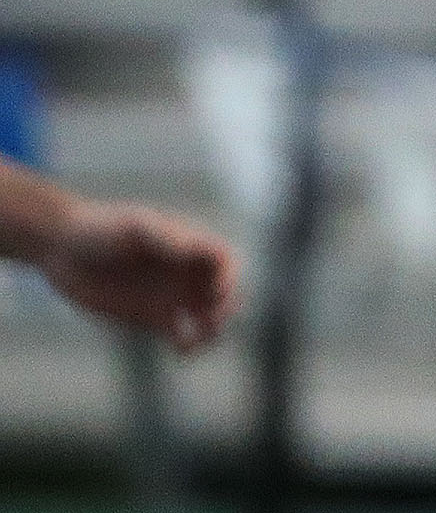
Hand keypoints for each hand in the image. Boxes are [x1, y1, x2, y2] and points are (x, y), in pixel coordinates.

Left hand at [38, 202, 239, 352]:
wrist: (65, 249)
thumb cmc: (102, 228)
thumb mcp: (135, 228)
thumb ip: (166, 238)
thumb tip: (196, 249)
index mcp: (189, 245)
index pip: (224, 260)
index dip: (228, 277)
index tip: (214, 292)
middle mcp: (184, 271)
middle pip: (224, 292)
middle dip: (226, 308)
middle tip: (210, 321)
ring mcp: (170, 295)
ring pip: (207, 316)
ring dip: (212, 330)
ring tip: (196, 341)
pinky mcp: (151, 317)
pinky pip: (181, 334)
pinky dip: (188, 344)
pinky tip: (181, 349)